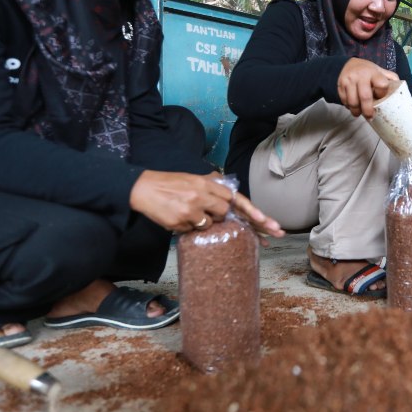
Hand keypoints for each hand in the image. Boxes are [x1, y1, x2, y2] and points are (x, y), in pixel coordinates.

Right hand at [129, 170, 283, 238]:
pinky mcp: (182, 221)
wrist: (143, 187)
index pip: (236, 198)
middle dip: (231, 221)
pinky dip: (188, 228)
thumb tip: (231, 199)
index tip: (268, 222)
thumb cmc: (169, 184)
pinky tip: (177, 218)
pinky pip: (193, 231)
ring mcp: (193, 209)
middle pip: (226, 214)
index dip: (254, 211)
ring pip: (210, 225)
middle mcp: (202, 194)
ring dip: (203, 223)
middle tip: (251, 231)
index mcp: (207, 183)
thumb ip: (212, 187)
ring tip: (186, 212)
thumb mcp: (193, 180)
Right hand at [337, 57, 398, 118]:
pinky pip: (344, 101)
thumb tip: (401, 90)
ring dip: (356, 111)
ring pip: (352, 102)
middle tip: (370, 117)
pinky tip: (352, 107)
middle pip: (365, 97)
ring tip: (359, 113)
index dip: (381, 94)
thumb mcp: (380, 71)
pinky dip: (348, 107)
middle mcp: (360, 76)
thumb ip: (390, 78)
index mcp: (374, 72)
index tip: (381, 98)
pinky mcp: (340, 85)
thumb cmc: (368, 71)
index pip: (381, 84)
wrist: (348, 64)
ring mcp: (349, 80)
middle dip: (368, 110)